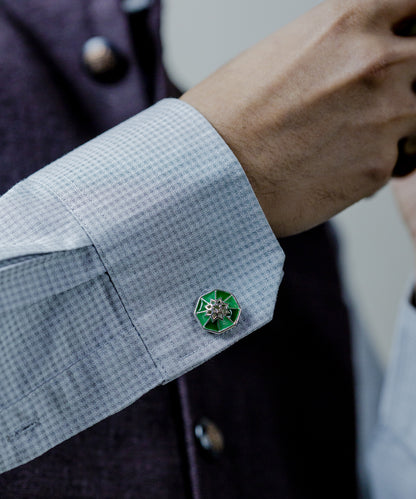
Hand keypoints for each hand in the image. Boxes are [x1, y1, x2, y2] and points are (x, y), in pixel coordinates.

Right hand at [181, 0, 415, 236]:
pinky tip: (332, 168)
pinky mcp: (377, 167)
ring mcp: (384, 116)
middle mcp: (377, 63)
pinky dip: (372, 165)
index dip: (408, 33)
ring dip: (394, 129)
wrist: (210, 171)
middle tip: (372, 103)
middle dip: (406, 83)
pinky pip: (394, 160)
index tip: (400, 48)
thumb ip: (334, 49)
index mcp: (350, 20)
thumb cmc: (229, 116)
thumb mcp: (283, 52)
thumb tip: (352, 59)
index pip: (414, 11)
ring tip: (347, 143)